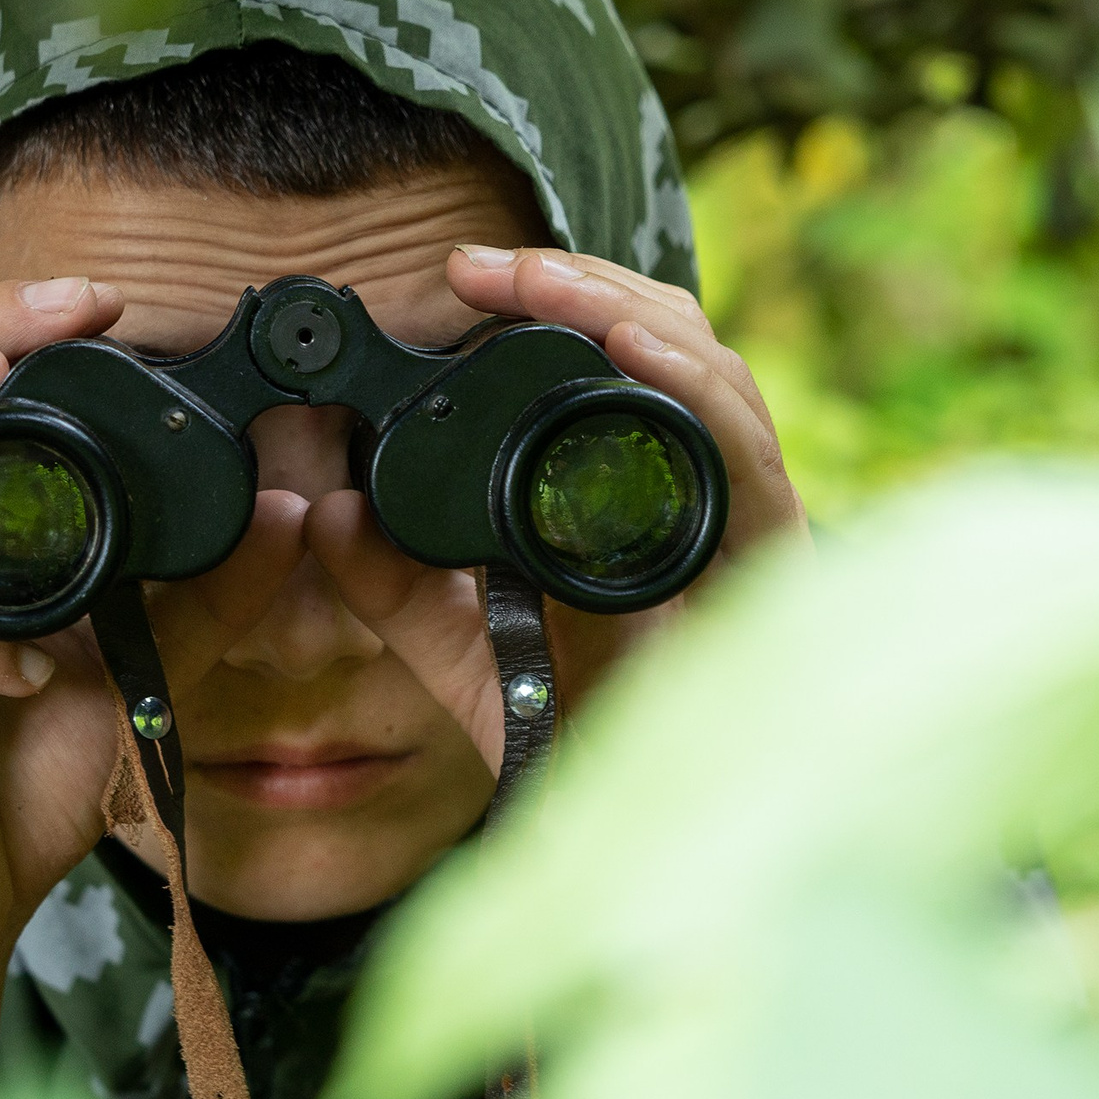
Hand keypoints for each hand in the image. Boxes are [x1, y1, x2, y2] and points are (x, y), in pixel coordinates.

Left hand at [304, 245, 806, 765]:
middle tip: (482, 267)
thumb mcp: (459, 651)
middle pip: (664, 339)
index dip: (548, 301)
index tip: (460, 277)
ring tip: (543, 281)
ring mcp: (743, 514)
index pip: (611, 359)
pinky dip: (689, 384)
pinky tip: (631, 344)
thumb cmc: (576, 740)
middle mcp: (698, 489)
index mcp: (634, 493)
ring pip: (707, 367)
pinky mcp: (775, 550)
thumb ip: (395, 584)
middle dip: (576, 284)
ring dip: (623, 308)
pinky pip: (742, 446)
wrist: (642, 831)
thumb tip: (322, 511)